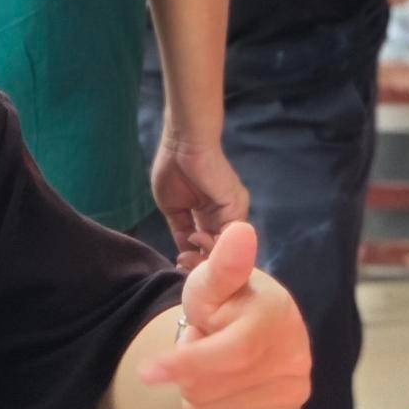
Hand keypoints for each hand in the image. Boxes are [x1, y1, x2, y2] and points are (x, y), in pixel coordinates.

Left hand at [140, 222, 311, 408]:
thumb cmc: (226, 304)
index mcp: (276, 316)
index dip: (185, 363)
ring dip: (196, 396)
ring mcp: (294, 394)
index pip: (229, 354)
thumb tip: (240, 231)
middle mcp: (295, 358)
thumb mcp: (212, 282)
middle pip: (209, 389)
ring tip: (211, 370)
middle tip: (201, 348)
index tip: (147, 371)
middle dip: (187, 371)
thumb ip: (222, 264)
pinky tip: (222, 394)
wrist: (251, 336)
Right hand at [152, 135, 249, 268]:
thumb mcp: (173, 208)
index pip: (207, 244)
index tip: (180, 266)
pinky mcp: (235, 205)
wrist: (183, 142)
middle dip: (201, 261)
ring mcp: (232, 211)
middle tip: (183, 266)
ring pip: (224, 245)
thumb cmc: (174, 167)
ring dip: (206, 256)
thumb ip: (181, 230)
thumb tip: (184, 253)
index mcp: (211, 214)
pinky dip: (213, 245)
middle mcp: (225, 215)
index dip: (195, 258)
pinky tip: (196, 244)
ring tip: (188, 259)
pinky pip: (228, 235)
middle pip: (218, 248)